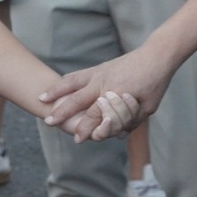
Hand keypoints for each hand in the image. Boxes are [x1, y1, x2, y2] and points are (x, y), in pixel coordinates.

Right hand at [39, 44, 173, 141]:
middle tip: (49, 122)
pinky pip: (75, 76)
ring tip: (41, 99)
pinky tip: (52, 88)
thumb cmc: (155, 84)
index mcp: (116, 93)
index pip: (97, 114)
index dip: (86, 128)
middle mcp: (103, 83)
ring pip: (71, 83)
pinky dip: (61, 82)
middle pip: (77, 99)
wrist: (154, 56)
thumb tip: (118, 134)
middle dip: (62, 112)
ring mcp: (98, 74)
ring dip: (55, 92)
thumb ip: (131, 121)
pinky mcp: (97, 69)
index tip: (77, 139)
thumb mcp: (148, 107)